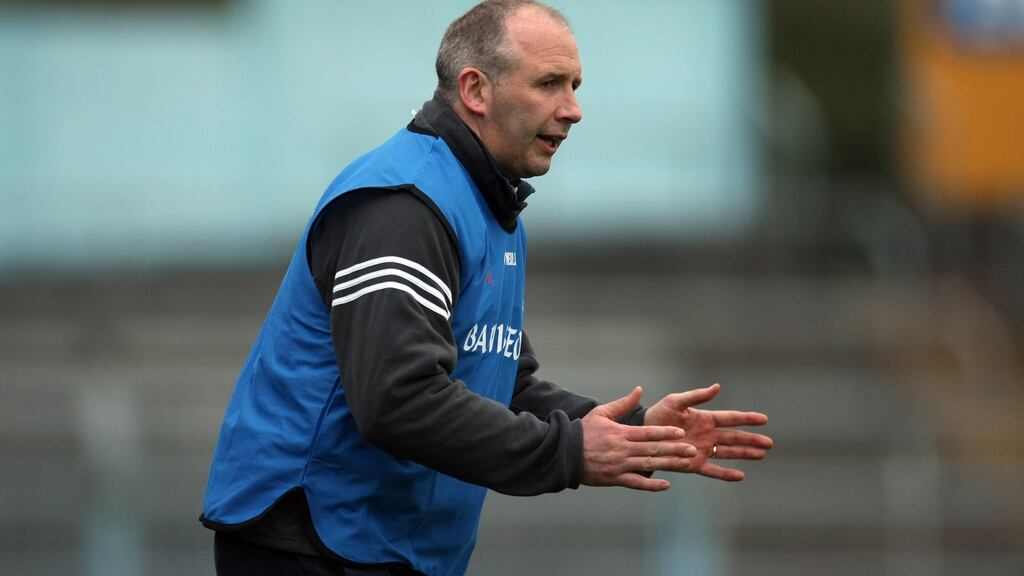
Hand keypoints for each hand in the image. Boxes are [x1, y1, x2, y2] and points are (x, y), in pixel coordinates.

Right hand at [581, 386, 697, 491]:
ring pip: (648, 464)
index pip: (648, 432)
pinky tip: (666, 485)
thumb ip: (623, 404)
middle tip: (692, 450)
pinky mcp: (615, 479)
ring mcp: (619, 465)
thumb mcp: (602, 413)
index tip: (681, 433)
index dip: (666, 432)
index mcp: (621, 433)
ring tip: (686, 464)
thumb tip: (639, 390)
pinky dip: (651, 485)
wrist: (564, 453)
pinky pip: (636, 482)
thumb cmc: (583, 431)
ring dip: (669, 464)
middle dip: (674, 449)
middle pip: (653, 448)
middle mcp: (623, 449)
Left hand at [644, 383, 771, 481]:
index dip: (747, 419)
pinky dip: (726, 474)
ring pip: (728, 452)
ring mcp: (702, 450)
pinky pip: (712, 470)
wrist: (642, 433)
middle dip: (752, 440)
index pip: (731, 418)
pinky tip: (741, 475)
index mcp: (705, 418)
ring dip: (745, 454)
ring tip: (761, 455)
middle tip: (769, 443)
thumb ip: (697, 396)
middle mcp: (707, 435)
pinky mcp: (693, 464)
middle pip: (734, 437)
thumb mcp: (676, 402)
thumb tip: (717, 387)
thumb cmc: (658, 414)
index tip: (764, 419)